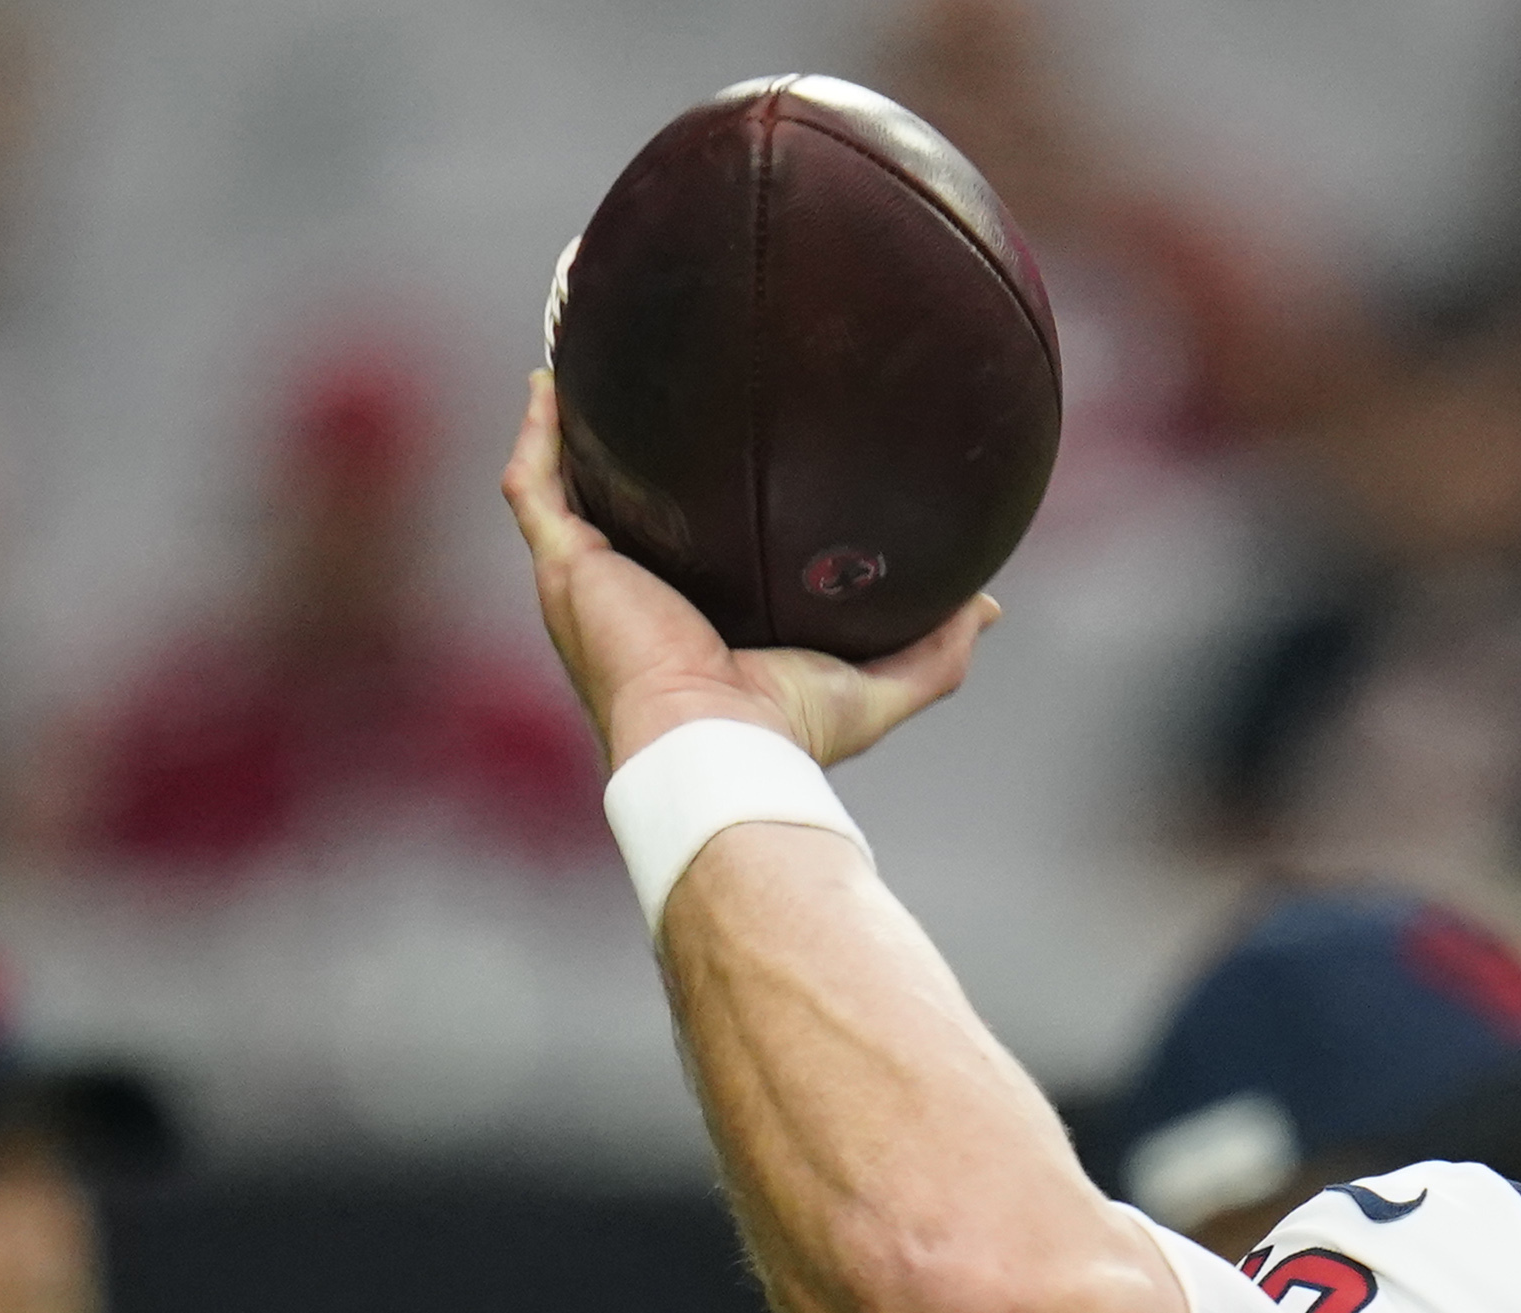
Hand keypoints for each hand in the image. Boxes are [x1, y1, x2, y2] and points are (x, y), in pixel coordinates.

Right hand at [500, 371, 995, 770]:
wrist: (718, 749)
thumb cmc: (787, 734)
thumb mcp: (875, 687)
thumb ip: (933, 652)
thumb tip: (985, 607)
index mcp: (688, 622)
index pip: (685, 551)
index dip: (691, 505)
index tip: (719, 450)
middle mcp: (631, 598)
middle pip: (617, 508)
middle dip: (618, 454)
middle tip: (643, 384)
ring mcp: (589, 582)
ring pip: (565, 484)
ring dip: (566, 425)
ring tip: (580, 354)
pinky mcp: (567, 566)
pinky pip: (535, 486)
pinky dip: (539, 431)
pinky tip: (550, 378)